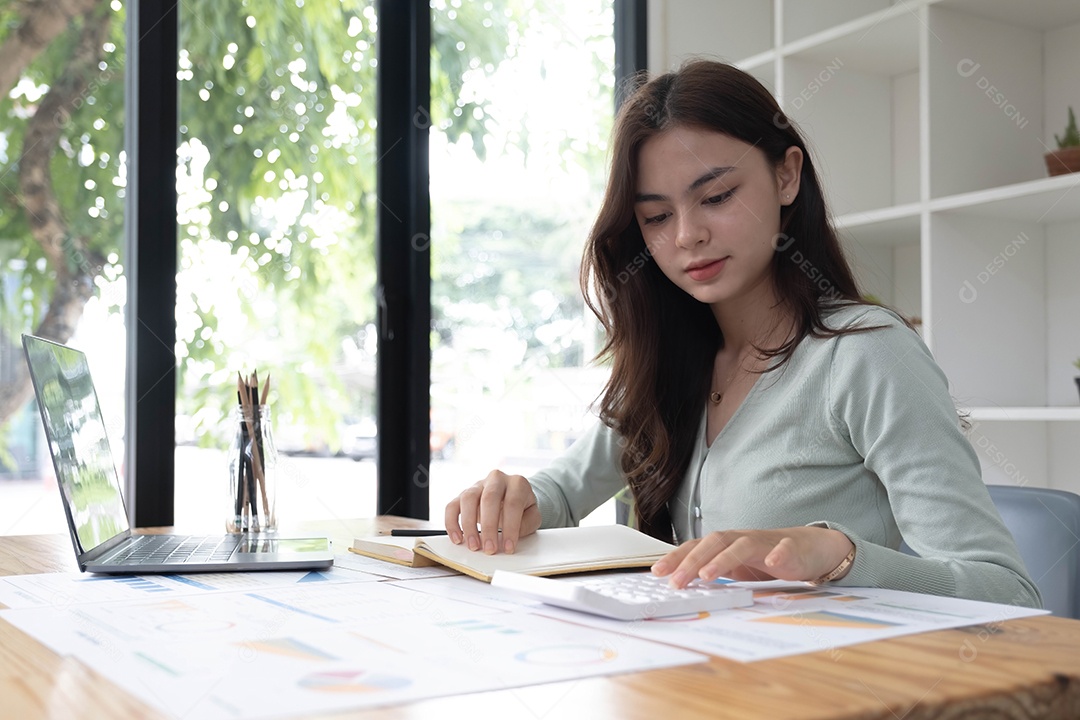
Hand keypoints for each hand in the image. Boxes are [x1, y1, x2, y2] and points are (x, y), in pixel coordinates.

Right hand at [444, 469, 541, 554]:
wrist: (512, 495)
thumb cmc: (522, 507)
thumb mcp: (532, 515)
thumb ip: (526, 524)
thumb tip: (511, 536)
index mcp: (517, 483)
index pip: (512, 503)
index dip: (510, 527)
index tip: (508, 548)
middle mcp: (496, 479)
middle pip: (489, 498)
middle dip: (489, 527)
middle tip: (489, 549)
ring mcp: (477, 485)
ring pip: (468, 499)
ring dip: (469, 525)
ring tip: (473, 546)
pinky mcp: (463, 495)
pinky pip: (452, 506)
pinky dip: (451, 523)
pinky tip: (457, 538)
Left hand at [651, 526, 854, 587]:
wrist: (808, 548)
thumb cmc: (765, 557)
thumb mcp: (735, 566)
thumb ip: (712, 571)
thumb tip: (681, 584)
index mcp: (726, 544)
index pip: (697, 547)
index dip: (677, 557)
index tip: (657, 572)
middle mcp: (742, 539)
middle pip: (713, 543)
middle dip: (692, 562)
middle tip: (676, 581)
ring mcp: (766, 543)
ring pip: (742, 545)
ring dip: (723, 559)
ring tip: (707, 575)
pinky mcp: (791, 549)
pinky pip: (784, 550)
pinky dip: (778, 554)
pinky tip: (772, 562)